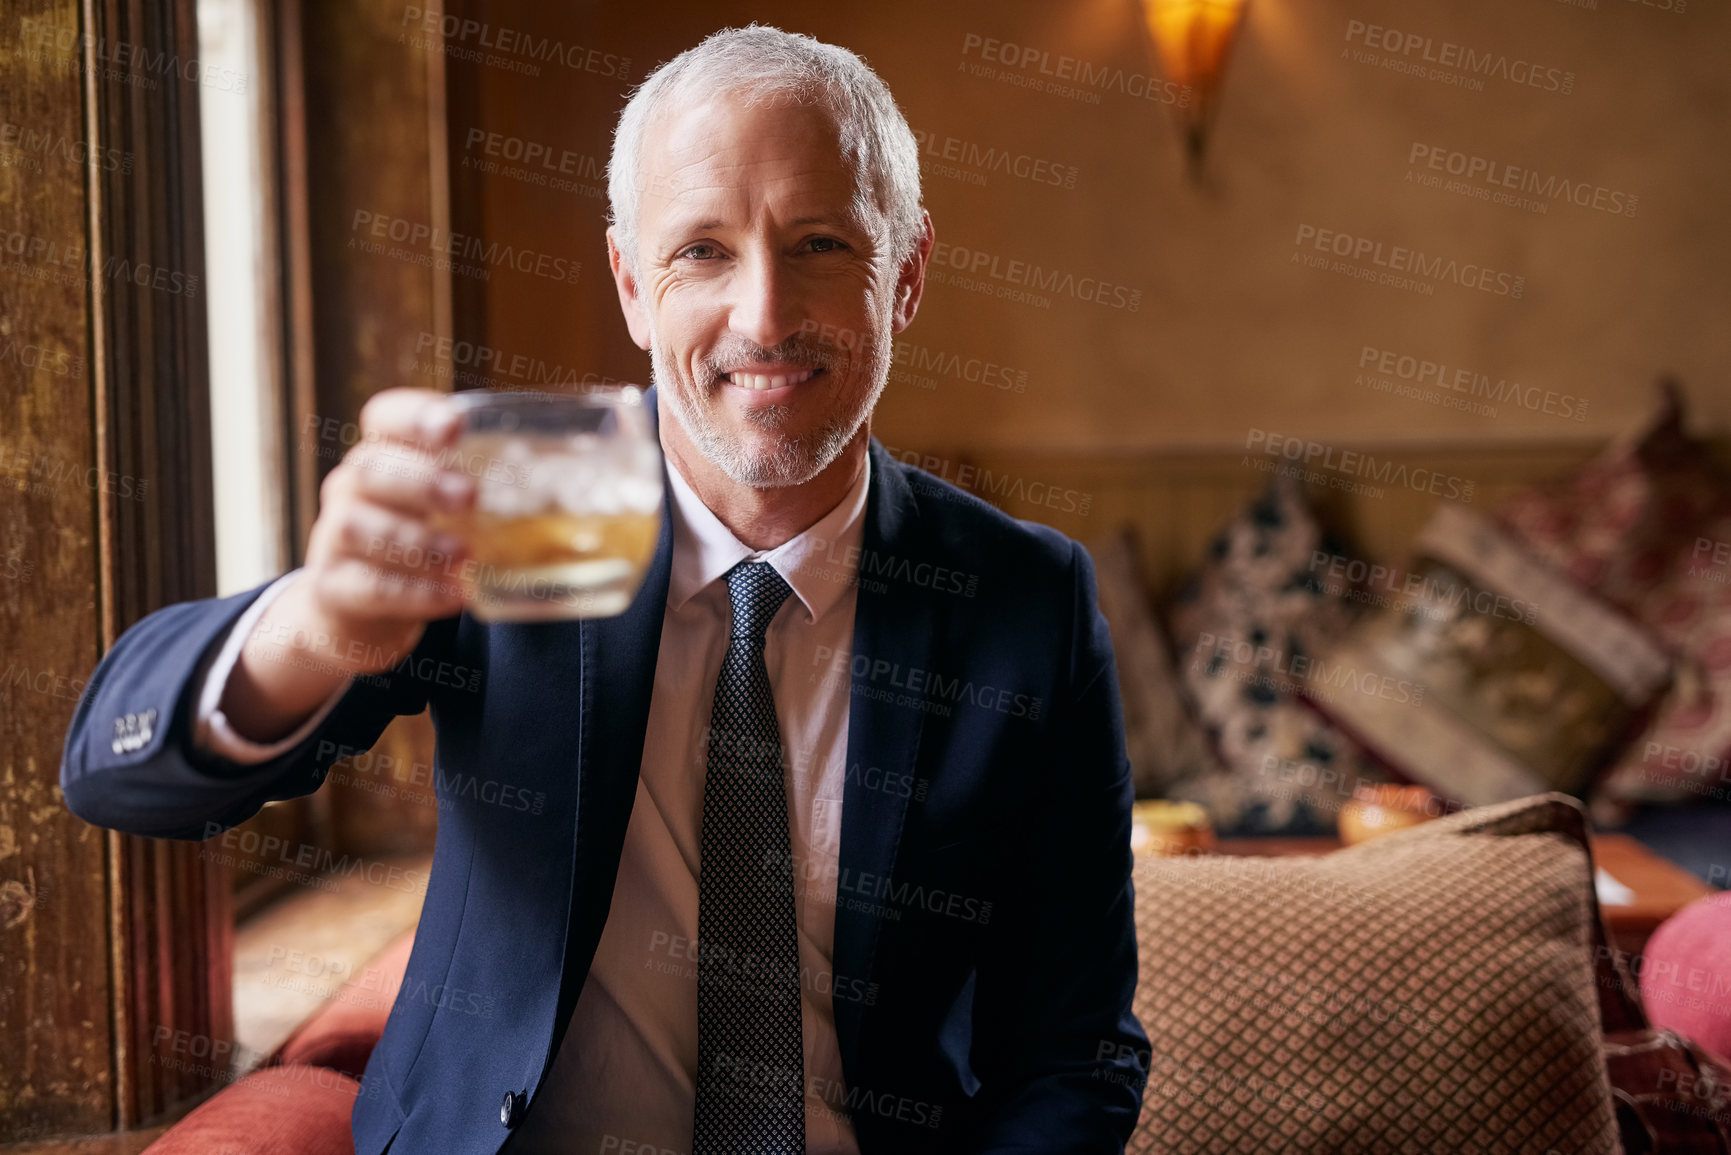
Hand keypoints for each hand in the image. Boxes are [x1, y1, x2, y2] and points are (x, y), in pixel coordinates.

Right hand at [290, 387, 476, 676]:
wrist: (354, 610)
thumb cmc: (422, 542)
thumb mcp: (451, 509)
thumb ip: (498, 489)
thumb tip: (594, 472)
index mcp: (387, 454)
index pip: (386, 416)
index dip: (416, 416)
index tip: (454, 427)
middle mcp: (353, 487)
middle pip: (371, 468)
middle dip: (422, 480)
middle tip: (470, 497)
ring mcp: (335, 538)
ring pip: (359, 528)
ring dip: (415, 541)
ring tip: (463, 555)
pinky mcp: (335, 589)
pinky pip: (366, 586)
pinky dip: (412, 591)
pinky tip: (451, 594)